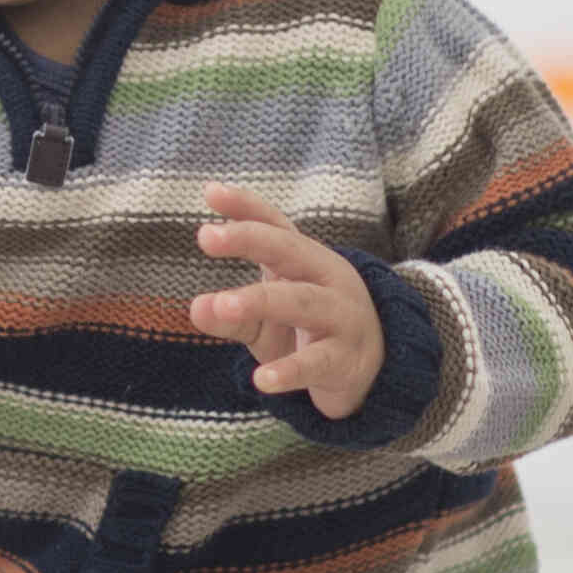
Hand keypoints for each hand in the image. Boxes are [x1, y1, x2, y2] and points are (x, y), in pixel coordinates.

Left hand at [187, 183, 384, 418]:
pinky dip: (289, 371)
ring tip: (221, 305)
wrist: (376, 369)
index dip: (246, 208)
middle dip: (249, 239)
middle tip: (206, 235)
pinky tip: (261, 380)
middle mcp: (326, 279)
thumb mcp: (265, 320)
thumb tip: (195, 308)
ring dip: (260, 301)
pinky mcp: (346, 359)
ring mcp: (341, 316)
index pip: (275, 226)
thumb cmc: (310, 331)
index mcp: (304, 261)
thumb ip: (229, 314)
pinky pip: (317, 362)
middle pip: (289, 250)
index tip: (211, 192)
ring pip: (302, 302)